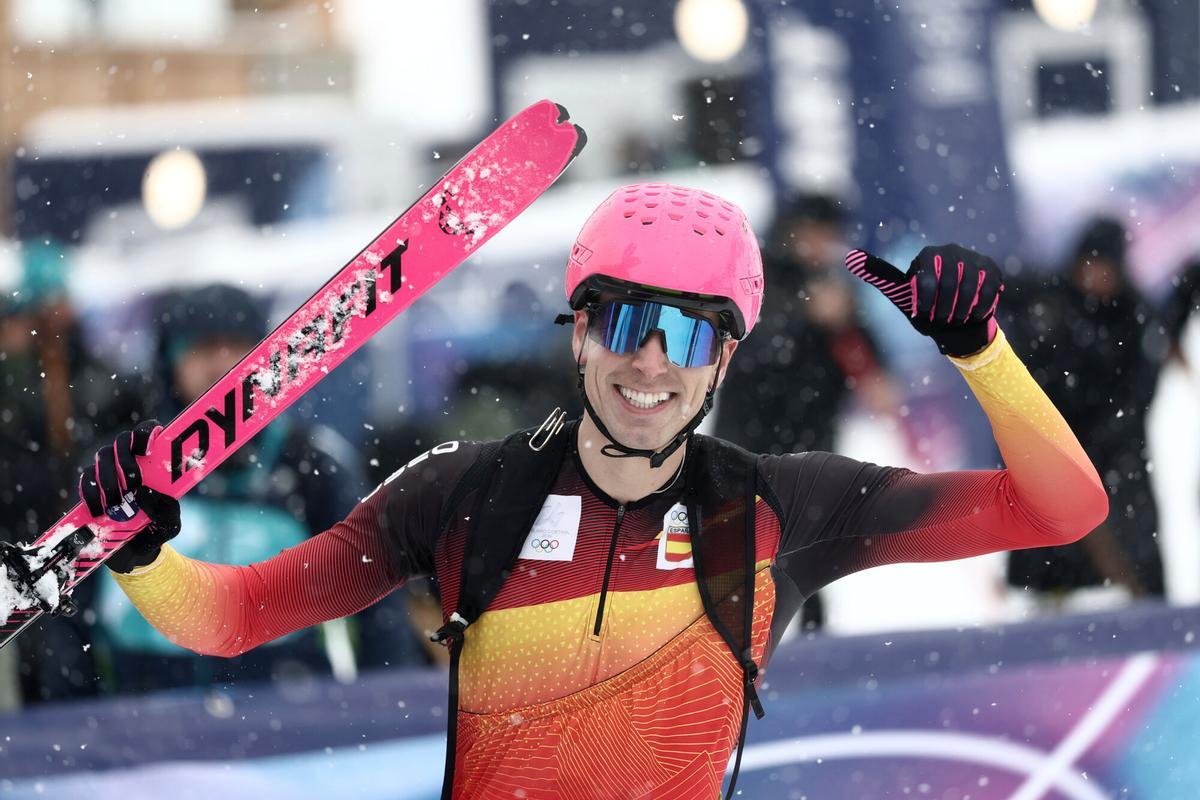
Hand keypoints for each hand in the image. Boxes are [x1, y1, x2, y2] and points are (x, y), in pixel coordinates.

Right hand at [79, 420, 180, 572]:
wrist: (135, 551)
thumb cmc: (157, 528)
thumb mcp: (169, 523)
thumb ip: (165, 508)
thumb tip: (144, 491)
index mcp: (154, 461)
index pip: (148, 430)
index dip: (146, 432)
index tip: (148, 449)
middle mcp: (130, 459)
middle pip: (122, 440)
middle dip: (126, 460)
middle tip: (133, 482)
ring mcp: (109, 470)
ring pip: (102, 457)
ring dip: (109, 480)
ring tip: (116, 504)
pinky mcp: (92, 486)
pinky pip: (86, 480)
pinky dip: (91, 494)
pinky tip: (99, 511)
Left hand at [845, 244, 1003, 356]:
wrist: (956, 324)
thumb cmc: (924, 308)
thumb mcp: (899, 294)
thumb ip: (878, 275)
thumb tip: (849, 256)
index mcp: (927, 255)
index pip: (926, 280)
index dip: (926, 302)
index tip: (924, 314)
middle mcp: (951, 250)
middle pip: (951, 283)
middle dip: (945, 309)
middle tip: (942, 320)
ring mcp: (973, 258)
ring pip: (971, 287)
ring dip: (962, 311)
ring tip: (956, 319)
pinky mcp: (991, 269)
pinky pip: (989, 290)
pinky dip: (979, 308)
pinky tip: (972, 315)